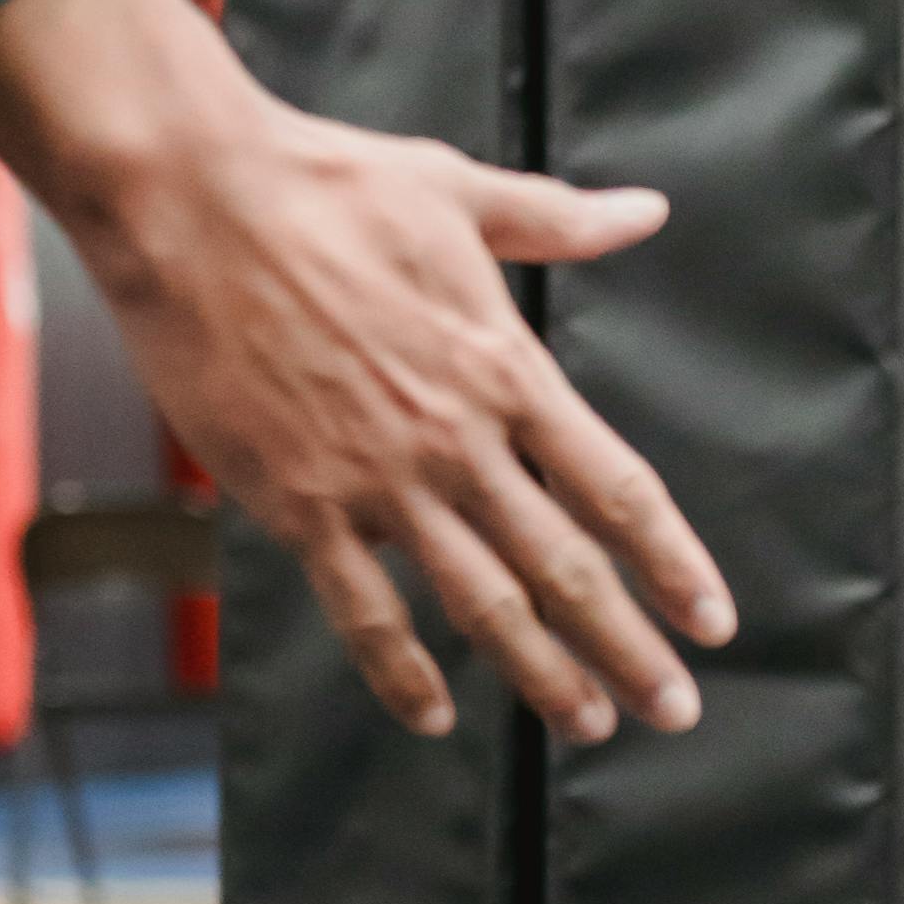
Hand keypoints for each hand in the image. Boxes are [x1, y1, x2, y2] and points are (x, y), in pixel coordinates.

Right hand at [0, 0, 734, 750]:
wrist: (190, 198)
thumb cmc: (321, 182)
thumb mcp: (457, 190)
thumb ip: (557, 220)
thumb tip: (644, 209)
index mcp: (506, 368)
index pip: (616, 488)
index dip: (673, 562)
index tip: (713, 618)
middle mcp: (457, 438)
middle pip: (567, 567)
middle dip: (630, 648)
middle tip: (676, 709)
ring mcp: (379, 479)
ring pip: (482, 603)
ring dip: (541, 674)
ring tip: (587, 721)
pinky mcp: (299, 501)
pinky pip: (362, 610)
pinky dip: (400, 671)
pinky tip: (432, 717)